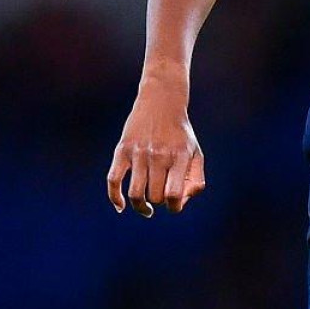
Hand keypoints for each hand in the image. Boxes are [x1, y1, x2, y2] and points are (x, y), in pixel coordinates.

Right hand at [106, 72, 205, 216]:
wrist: (161, 101)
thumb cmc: (180, 134)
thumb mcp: (196, 154)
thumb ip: (196, 181)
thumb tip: (179, 203)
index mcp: (179, 157)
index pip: (174, 195)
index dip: (174, 207)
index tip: (173, 204)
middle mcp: (159, 155)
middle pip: (155, 196)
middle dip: (158, 201)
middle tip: (159, 195)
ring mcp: (139, 152)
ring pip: (136, 194)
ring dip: (141, 206)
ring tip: (145, 207)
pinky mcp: (122, 150)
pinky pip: (113, 180)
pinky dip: (115, 198)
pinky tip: (120, 206)